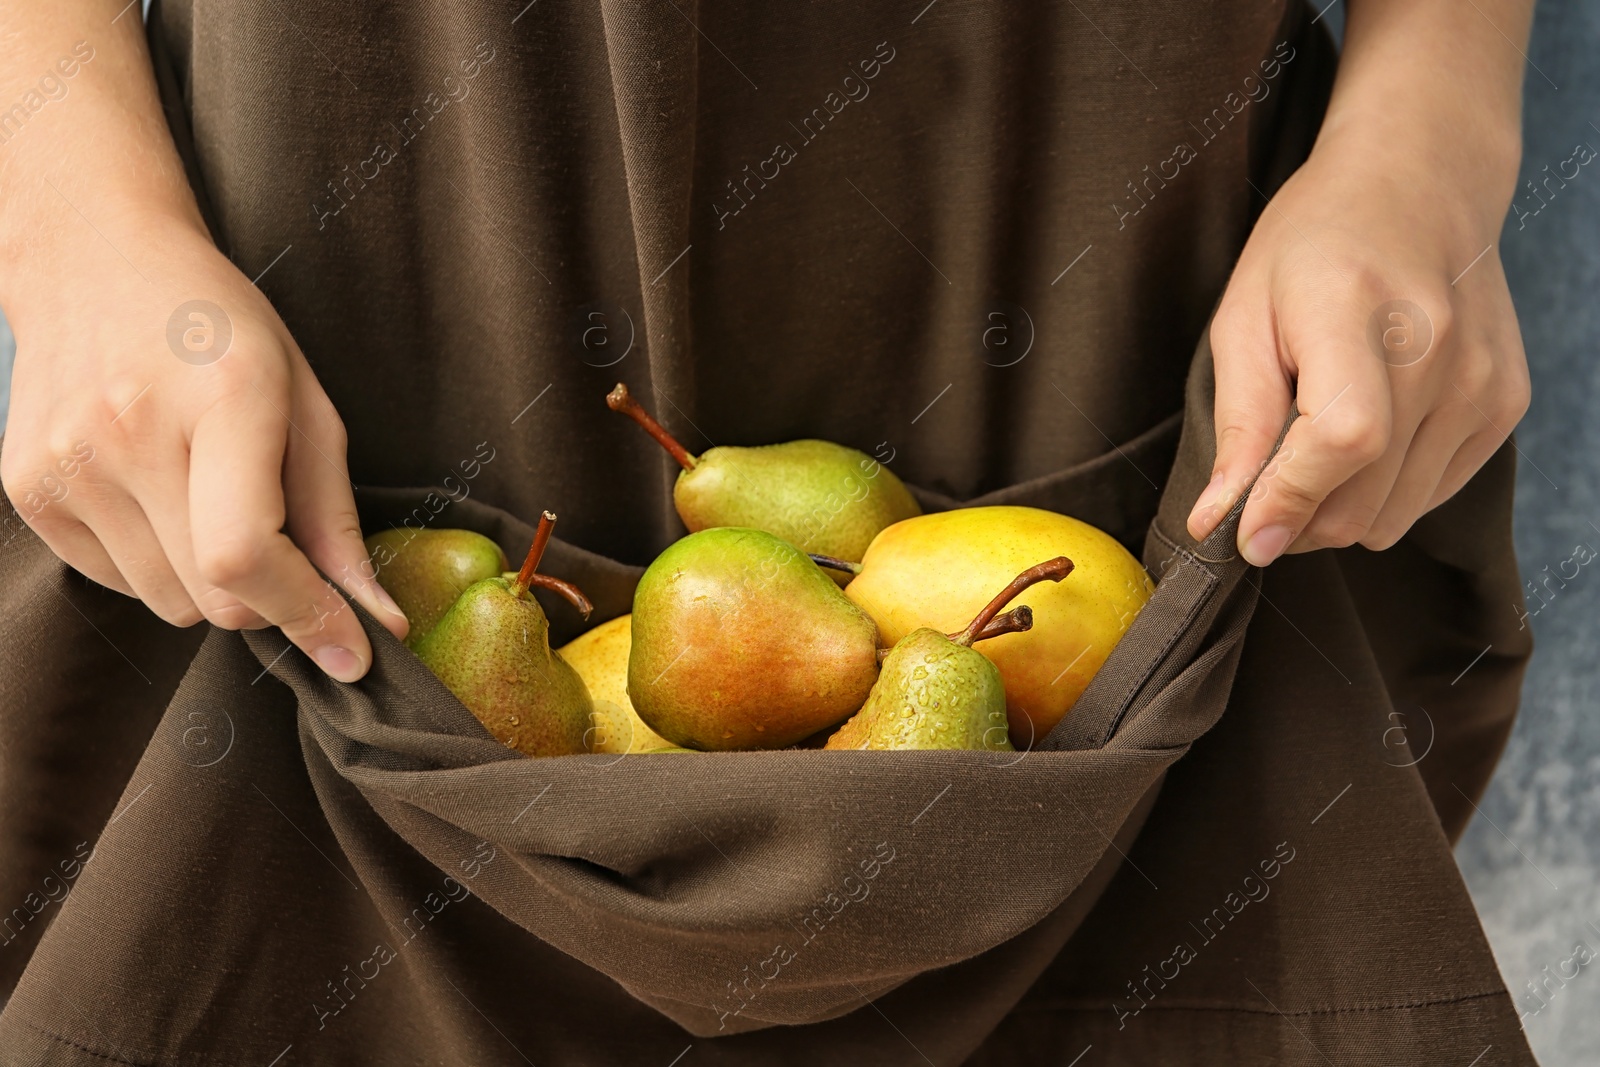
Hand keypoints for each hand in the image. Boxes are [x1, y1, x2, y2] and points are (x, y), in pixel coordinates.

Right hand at [1, 211, 406, 680]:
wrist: (95, 262)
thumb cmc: (220, 330)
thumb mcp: (306, 403)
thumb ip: (336, 519)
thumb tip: (376, 623)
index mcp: (220, 398)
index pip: (246, 554)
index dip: (305, 615)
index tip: (353, 649)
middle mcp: (128, 432)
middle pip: (212, 597)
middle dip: (269, 600)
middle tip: (285, 549)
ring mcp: (64, 464)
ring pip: (166, 604)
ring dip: (210, 585)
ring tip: (210, 500)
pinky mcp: (25, 488)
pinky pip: (115, 583)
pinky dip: (156, 565)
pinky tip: (158, 495)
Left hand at [1185, 134, 1529, 564]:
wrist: (1418, 187)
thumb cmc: (1312, 245)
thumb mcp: (1243, 316)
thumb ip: (1238, 423)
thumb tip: (1219, 522)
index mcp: (1359, 311)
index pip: (1342, 440)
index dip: (1288, 501)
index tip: (1244, 536)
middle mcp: (1438, 351)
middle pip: (1366, 499)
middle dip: (1297, 521)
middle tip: (1261, 493)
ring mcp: (1482, 382)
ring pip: (1395, 516)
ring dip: (1338, 512)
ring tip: (1309, 456)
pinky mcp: (1504, 404)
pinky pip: (1429, 496)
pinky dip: (1384, 491)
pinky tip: (1365, 434)